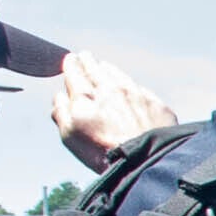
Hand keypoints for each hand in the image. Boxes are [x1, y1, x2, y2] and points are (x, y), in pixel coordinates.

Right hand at [52, 52, 177, 170]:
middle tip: (84, 56)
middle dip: (88, 62)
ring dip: (109, 70)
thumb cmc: (103, 152)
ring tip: (103, 65)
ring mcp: (135, 95)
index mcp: (87, 96)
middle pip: (97, 70)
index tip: (70, 59)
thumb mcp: (70, 135)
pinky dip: (130, 84)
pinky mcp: (155, 105)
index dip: (71, 65)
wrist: (145, 159)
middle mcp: (111, 90)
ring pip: (118, 75)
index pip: (75, 73)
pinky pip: (139, 88)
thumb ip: (62, 112)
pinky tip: (129, 85)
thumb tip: (60, 96)